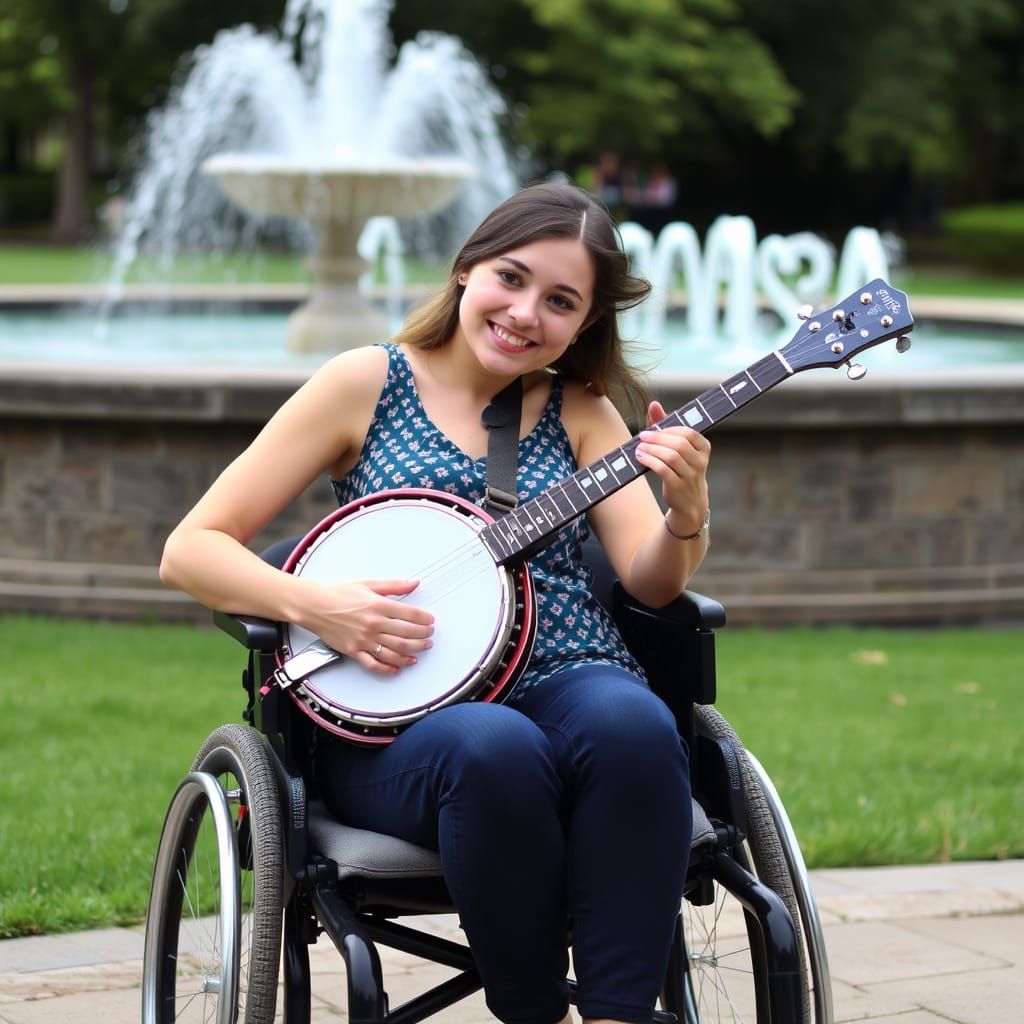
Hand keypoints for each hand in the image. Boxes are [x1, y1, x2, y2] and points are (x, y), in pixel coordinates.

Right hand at [299, 579, 434, 673]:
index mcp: (378, 605)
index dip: (425, 619)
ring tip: (420, 652)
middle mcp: (373, 624)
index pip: (410, 615)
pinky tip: (397, 668)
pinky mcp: (353, 651)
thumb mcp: (368, 583)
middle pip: (406, 635)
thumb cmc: (339, 594)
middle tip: (430, 636)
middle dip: (423, 637)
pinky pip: (373, 664)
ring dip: (411, 653)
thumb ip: (394, 585)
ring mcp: (364, 640)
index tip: (431, 621)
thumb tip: (414, 583)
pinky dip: (387, 668)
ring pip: (394, 651)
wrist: (314, 606)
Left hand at [635, 400, 710, 536]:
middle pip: (679, 444)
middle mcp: (700, 462)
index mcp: (704, 448)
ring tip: (639, 448)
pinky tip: (640, 457)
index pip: (689, 432)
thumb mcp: (678, 448)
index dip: (669, 429)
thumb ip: (666, 425)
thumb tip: (654, 404)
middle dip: (658, 438)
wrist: (690, 502)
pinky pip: (663, 470)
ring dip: (652, 450)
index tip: (653, 429)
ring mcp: (691, 476)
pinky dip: (650, 461)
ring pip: (671, 457)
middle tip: (642, 437)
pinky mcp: (678, 487)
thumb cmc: (681, 468)